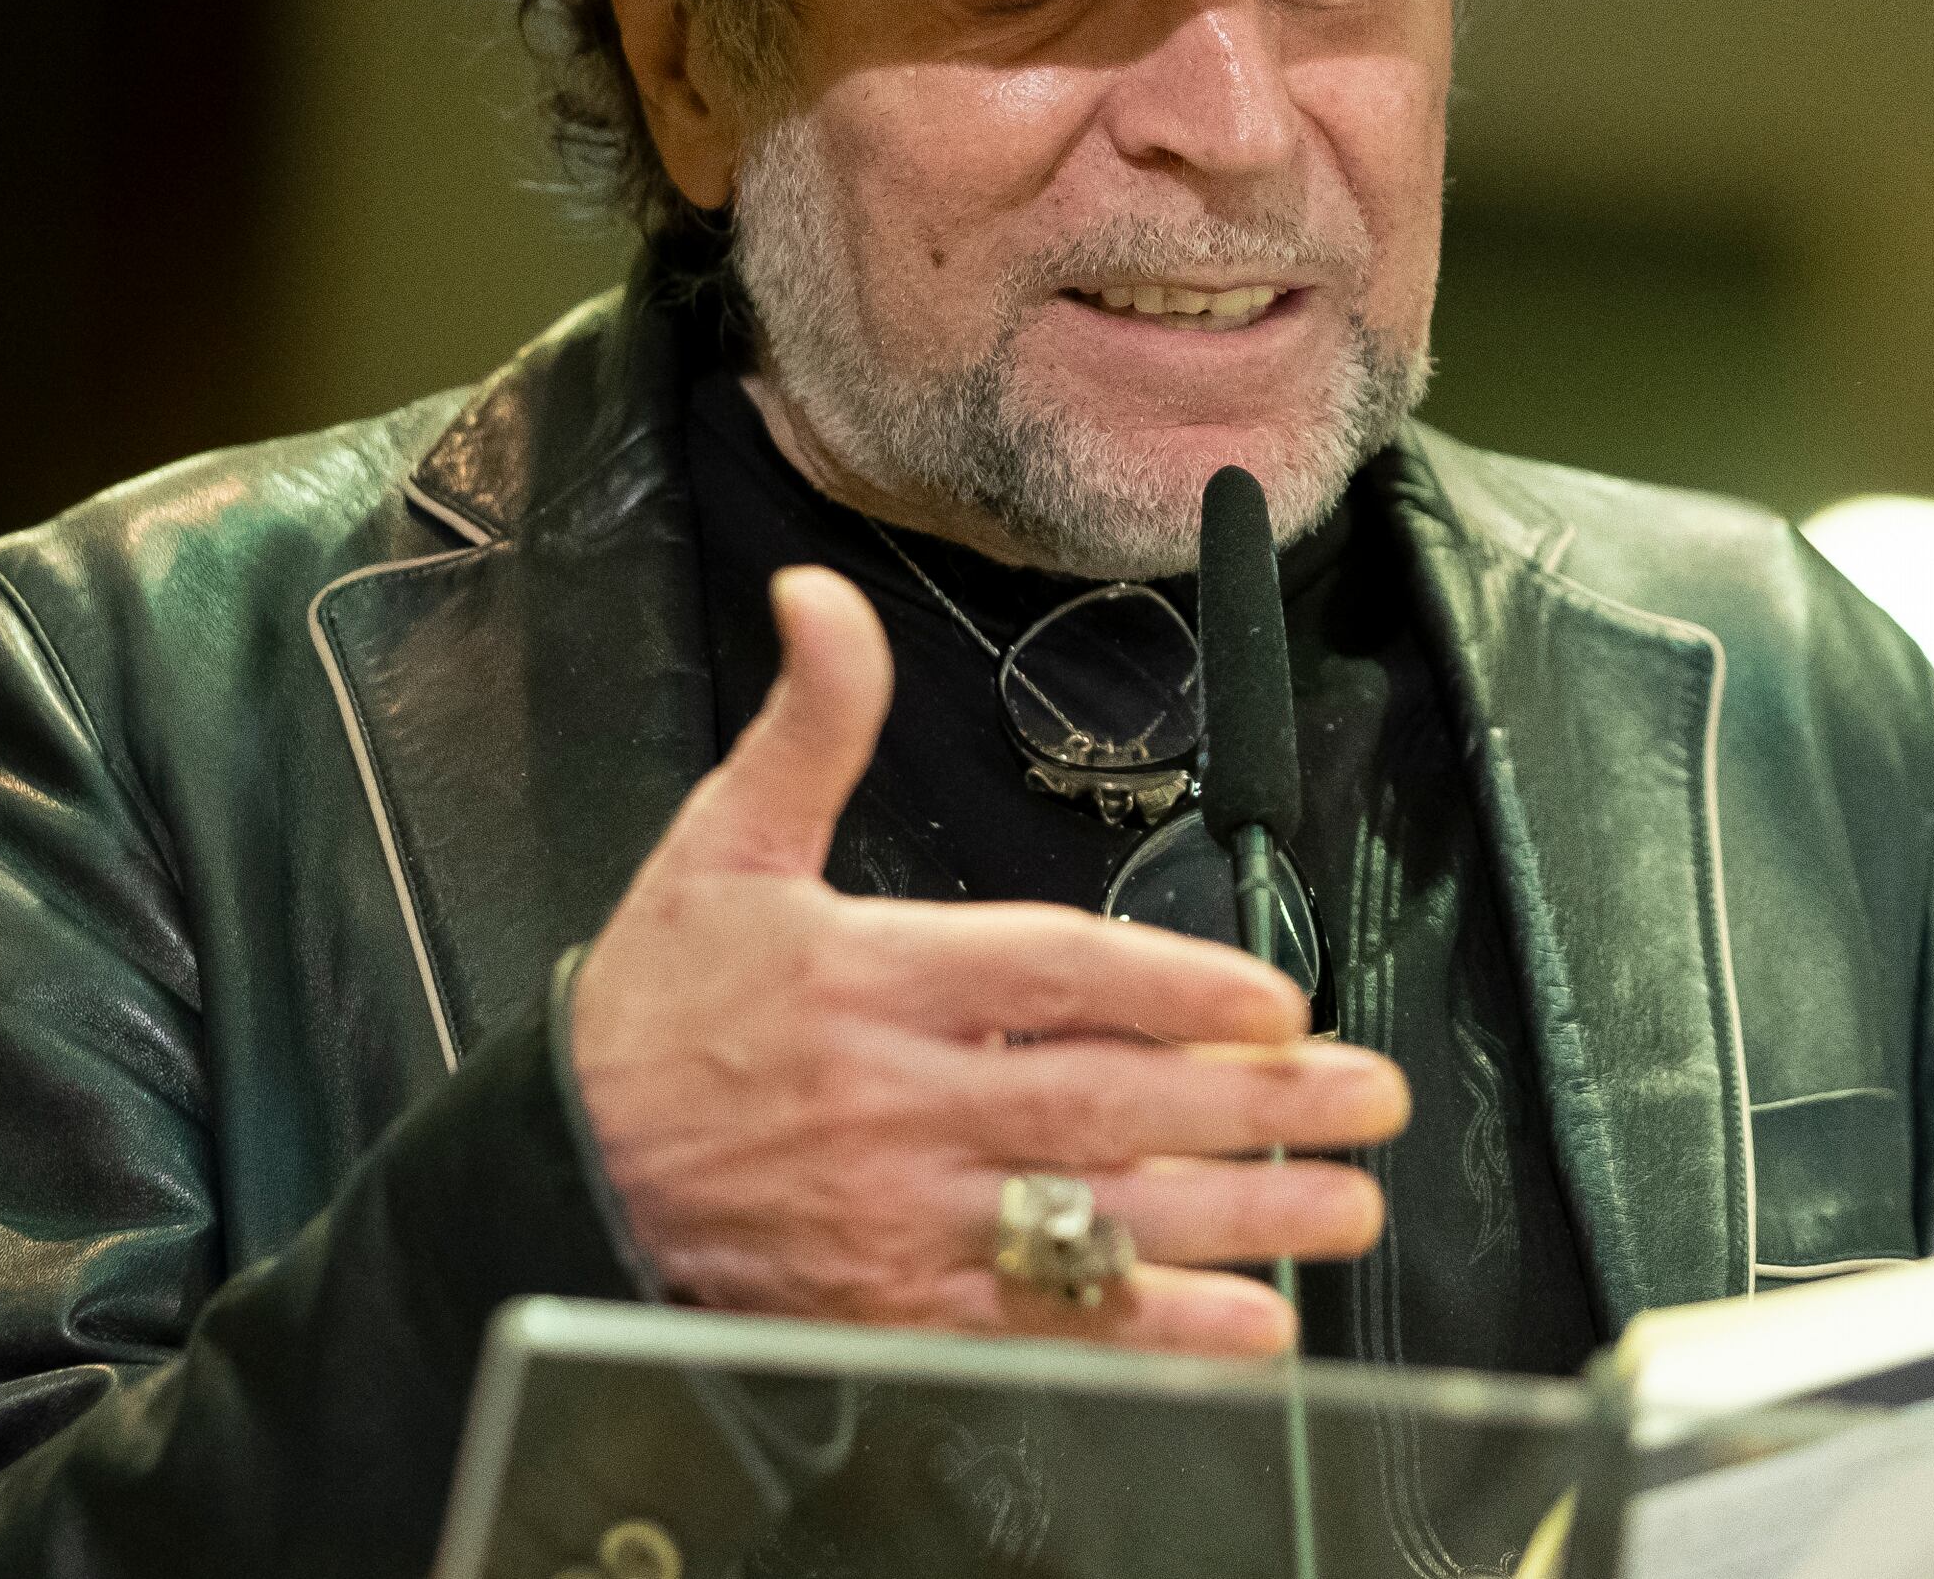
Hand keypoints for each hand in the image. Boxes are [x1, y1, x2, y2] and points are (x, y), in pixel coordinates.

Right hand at [573, 566, 1404, 1352]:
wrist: (564, 1167)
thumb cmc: (659, 1009)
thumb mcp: (722, 844)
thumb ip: (811, 725)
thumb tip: (823, 601)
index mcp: (875, 981)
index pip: (1051, 979)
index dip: (1172, 988)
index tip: (1276, 1000)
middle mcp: (901, 1104)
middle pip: (1104, 1103)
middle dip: (1253, 1107)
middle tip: (1369, 1098)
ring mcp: (904, 1217)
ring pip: (1095, 1218)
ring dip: (1236, 1218)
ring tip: (1346, 1205)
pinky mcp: (897, 1306)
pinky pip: (1043, 1324)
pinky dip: (1149, 1331)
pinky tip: (1245, 1326)